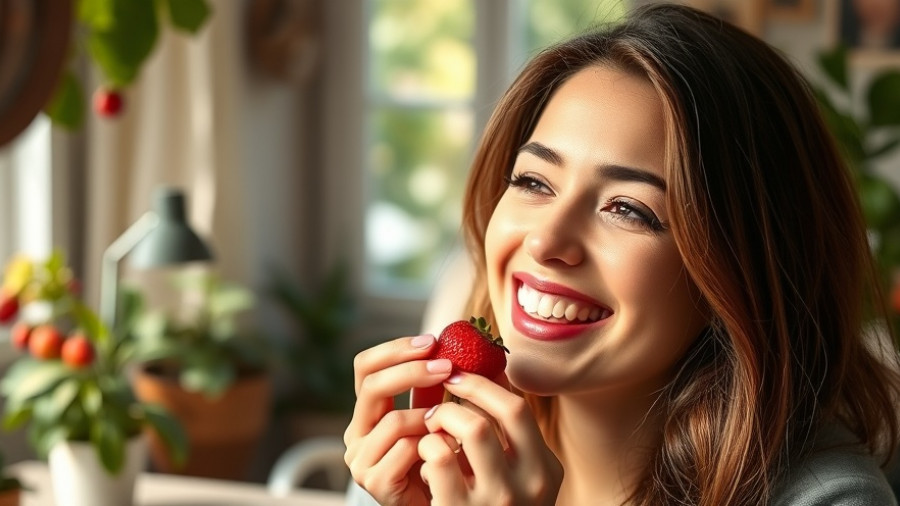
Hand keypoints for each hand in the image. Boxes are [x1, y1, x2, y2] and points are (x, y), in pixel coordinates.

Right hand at [343, 334, 452, 504]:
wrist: (441, 501)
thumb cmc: (441, 457)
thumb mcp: (435, 414)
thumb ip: (435, 386)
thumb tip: (460, 345)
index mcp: (367, 410)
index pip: (364, 366)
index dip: (396, 349)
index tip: (431, 342)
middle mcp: (357, 432)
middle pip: (372, 385)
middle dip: (412, 371)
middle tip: (447, 367)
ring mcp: (360, 458)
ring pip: (393, 420)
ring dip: (429, 418)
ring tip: (452, 425)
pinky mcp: (374, 481)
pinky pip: (405, 449)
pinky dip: (431, 445)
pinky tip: (449, 450)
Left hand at [418, 372, 563, 505]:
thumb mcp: (520, 474)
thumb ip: (510, 432)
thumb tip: (492, 365)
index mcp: (544, 470)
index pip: (516, 410)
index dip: (483, 385)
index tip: (458, 376)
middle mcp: (526, 486)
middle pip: (487, 417)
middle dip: (456, 402)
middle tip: (438, 406)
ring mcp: (494, 501)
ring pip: (466, 430)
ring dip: (440, 422)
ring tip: (430, 430)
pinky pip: (438, 459)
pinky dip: (427, 450)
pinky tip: (426, 460)